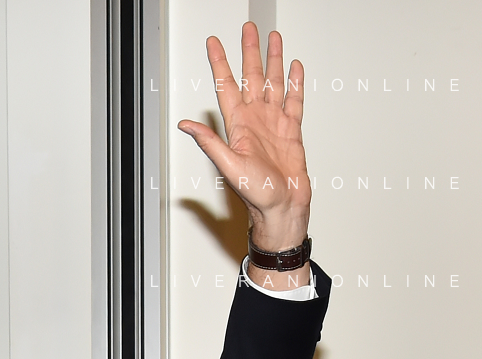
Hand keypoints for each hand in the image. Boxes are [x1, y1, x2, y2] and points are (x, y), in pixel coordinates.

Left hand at [178, 22, 310, 262]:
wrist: (282, 206)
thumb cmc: (256, 194)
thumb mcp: (228, 166)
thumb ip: (209, 142)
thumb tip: (186, 125)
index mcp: (238, 125)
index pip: (227, 86)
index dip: (219, 63)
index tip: (213, 43)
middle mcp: (255, 120)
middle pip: (251, 77)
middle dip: (249, 52)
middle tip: (247, 29)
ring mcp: (274, 123)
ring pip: (274, 83)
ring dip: (273, 60)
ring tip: (273, 39)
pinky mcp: (292, 131)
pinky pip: (294, 100)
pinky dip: (295, 83)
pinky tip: (294, 67)